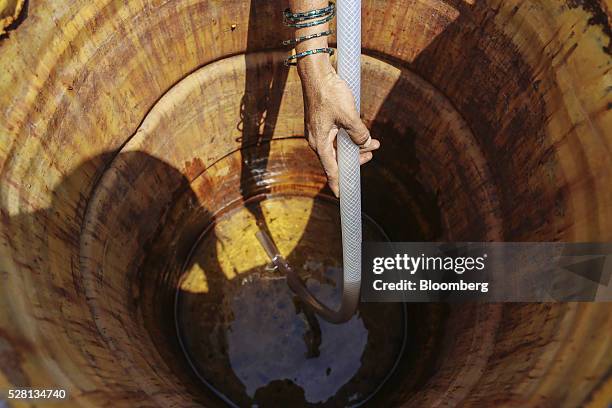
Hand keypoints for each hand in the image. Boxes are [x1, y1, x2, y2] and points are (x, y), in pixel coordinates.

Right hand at [298, 57, 379, 196]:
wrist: (316, 73)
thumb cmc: (329, 93)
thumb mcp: (349, 115)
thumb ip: (359, 133)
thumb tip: (366, 144)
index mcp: (320, 142)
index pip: (331, 169)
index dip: (337, 183)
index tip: (341, 196)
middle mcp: (317, 140)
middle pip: (336, 159)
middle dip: (356, 159)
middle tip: (373, 152)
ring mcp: (318, 131)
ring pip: (338, 147)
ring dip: (355, 146)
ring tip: (373, 142)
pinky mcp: (321, 123)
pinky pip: (336, 137)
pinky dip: (348, 138)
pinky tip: (359, 132)